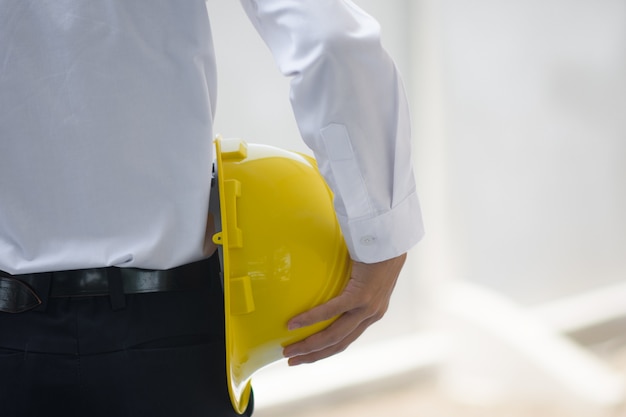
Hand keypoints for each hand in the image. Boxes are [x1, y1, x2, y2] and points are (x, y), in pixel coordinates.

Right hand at [282, 253, 406, 365]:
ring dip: (309, 345)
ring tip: (289, 350)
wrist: (392, 239)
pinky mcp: (361, 296)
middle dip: (313, 355)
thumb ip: (350, 283)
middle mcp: (371, 315)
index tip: (306, 355)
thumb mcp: (365, 274)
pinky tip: (294, 324)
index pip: (346, 340)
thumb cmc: (376, 250)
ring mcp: (367, 308)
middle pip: (338, 344)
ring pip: (334, 336)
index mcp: (372, 313)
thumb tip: (324, 279)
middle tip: (291, 360)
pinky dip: (310, 319)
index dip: (325, 351)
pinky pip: (332, 311)